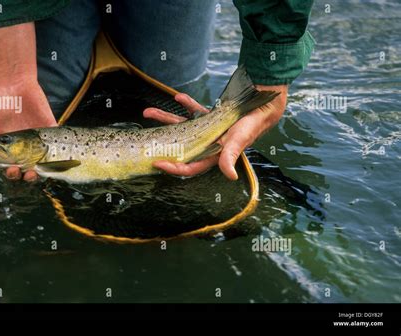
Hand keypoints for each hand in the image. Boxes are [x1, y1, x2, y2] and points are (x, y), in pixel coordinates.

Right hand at [0, 78, 56, 180]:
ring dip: (41, 171)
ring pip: (44, 162)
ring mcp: (38, 139)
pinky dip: (59, 153)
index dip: (11, 174)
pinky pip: (58, 144)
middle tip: (21, 170)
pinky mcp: (50, 130)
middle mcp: (24, 148)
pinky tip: (55, 158)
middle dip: (25, 176)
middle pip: (28, 169)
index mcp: (7, 150)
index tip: (10, 170)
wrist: (11, 83)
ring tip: (35, 171)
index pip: (12, 169)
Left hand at [143, 85, 287, 179]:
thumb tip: (230, 176)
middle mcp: (206, 144)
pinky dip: (186, 104)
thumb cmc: (251, 125)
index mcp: (212, 154)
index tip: (157, 164)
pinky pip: (193, 111)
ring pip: (181, 127)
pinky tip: (177, 97)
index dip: (173, 167)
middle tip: (143, 139)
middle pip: (178, 146)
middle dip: (160, 143)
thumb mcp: (239, 140)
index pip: (189, 166)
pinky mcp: (210, 117)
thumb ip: (230, 157)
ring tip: (147, 112)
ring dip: (165, 119)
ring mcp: (206, 130)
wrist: (262, 107)